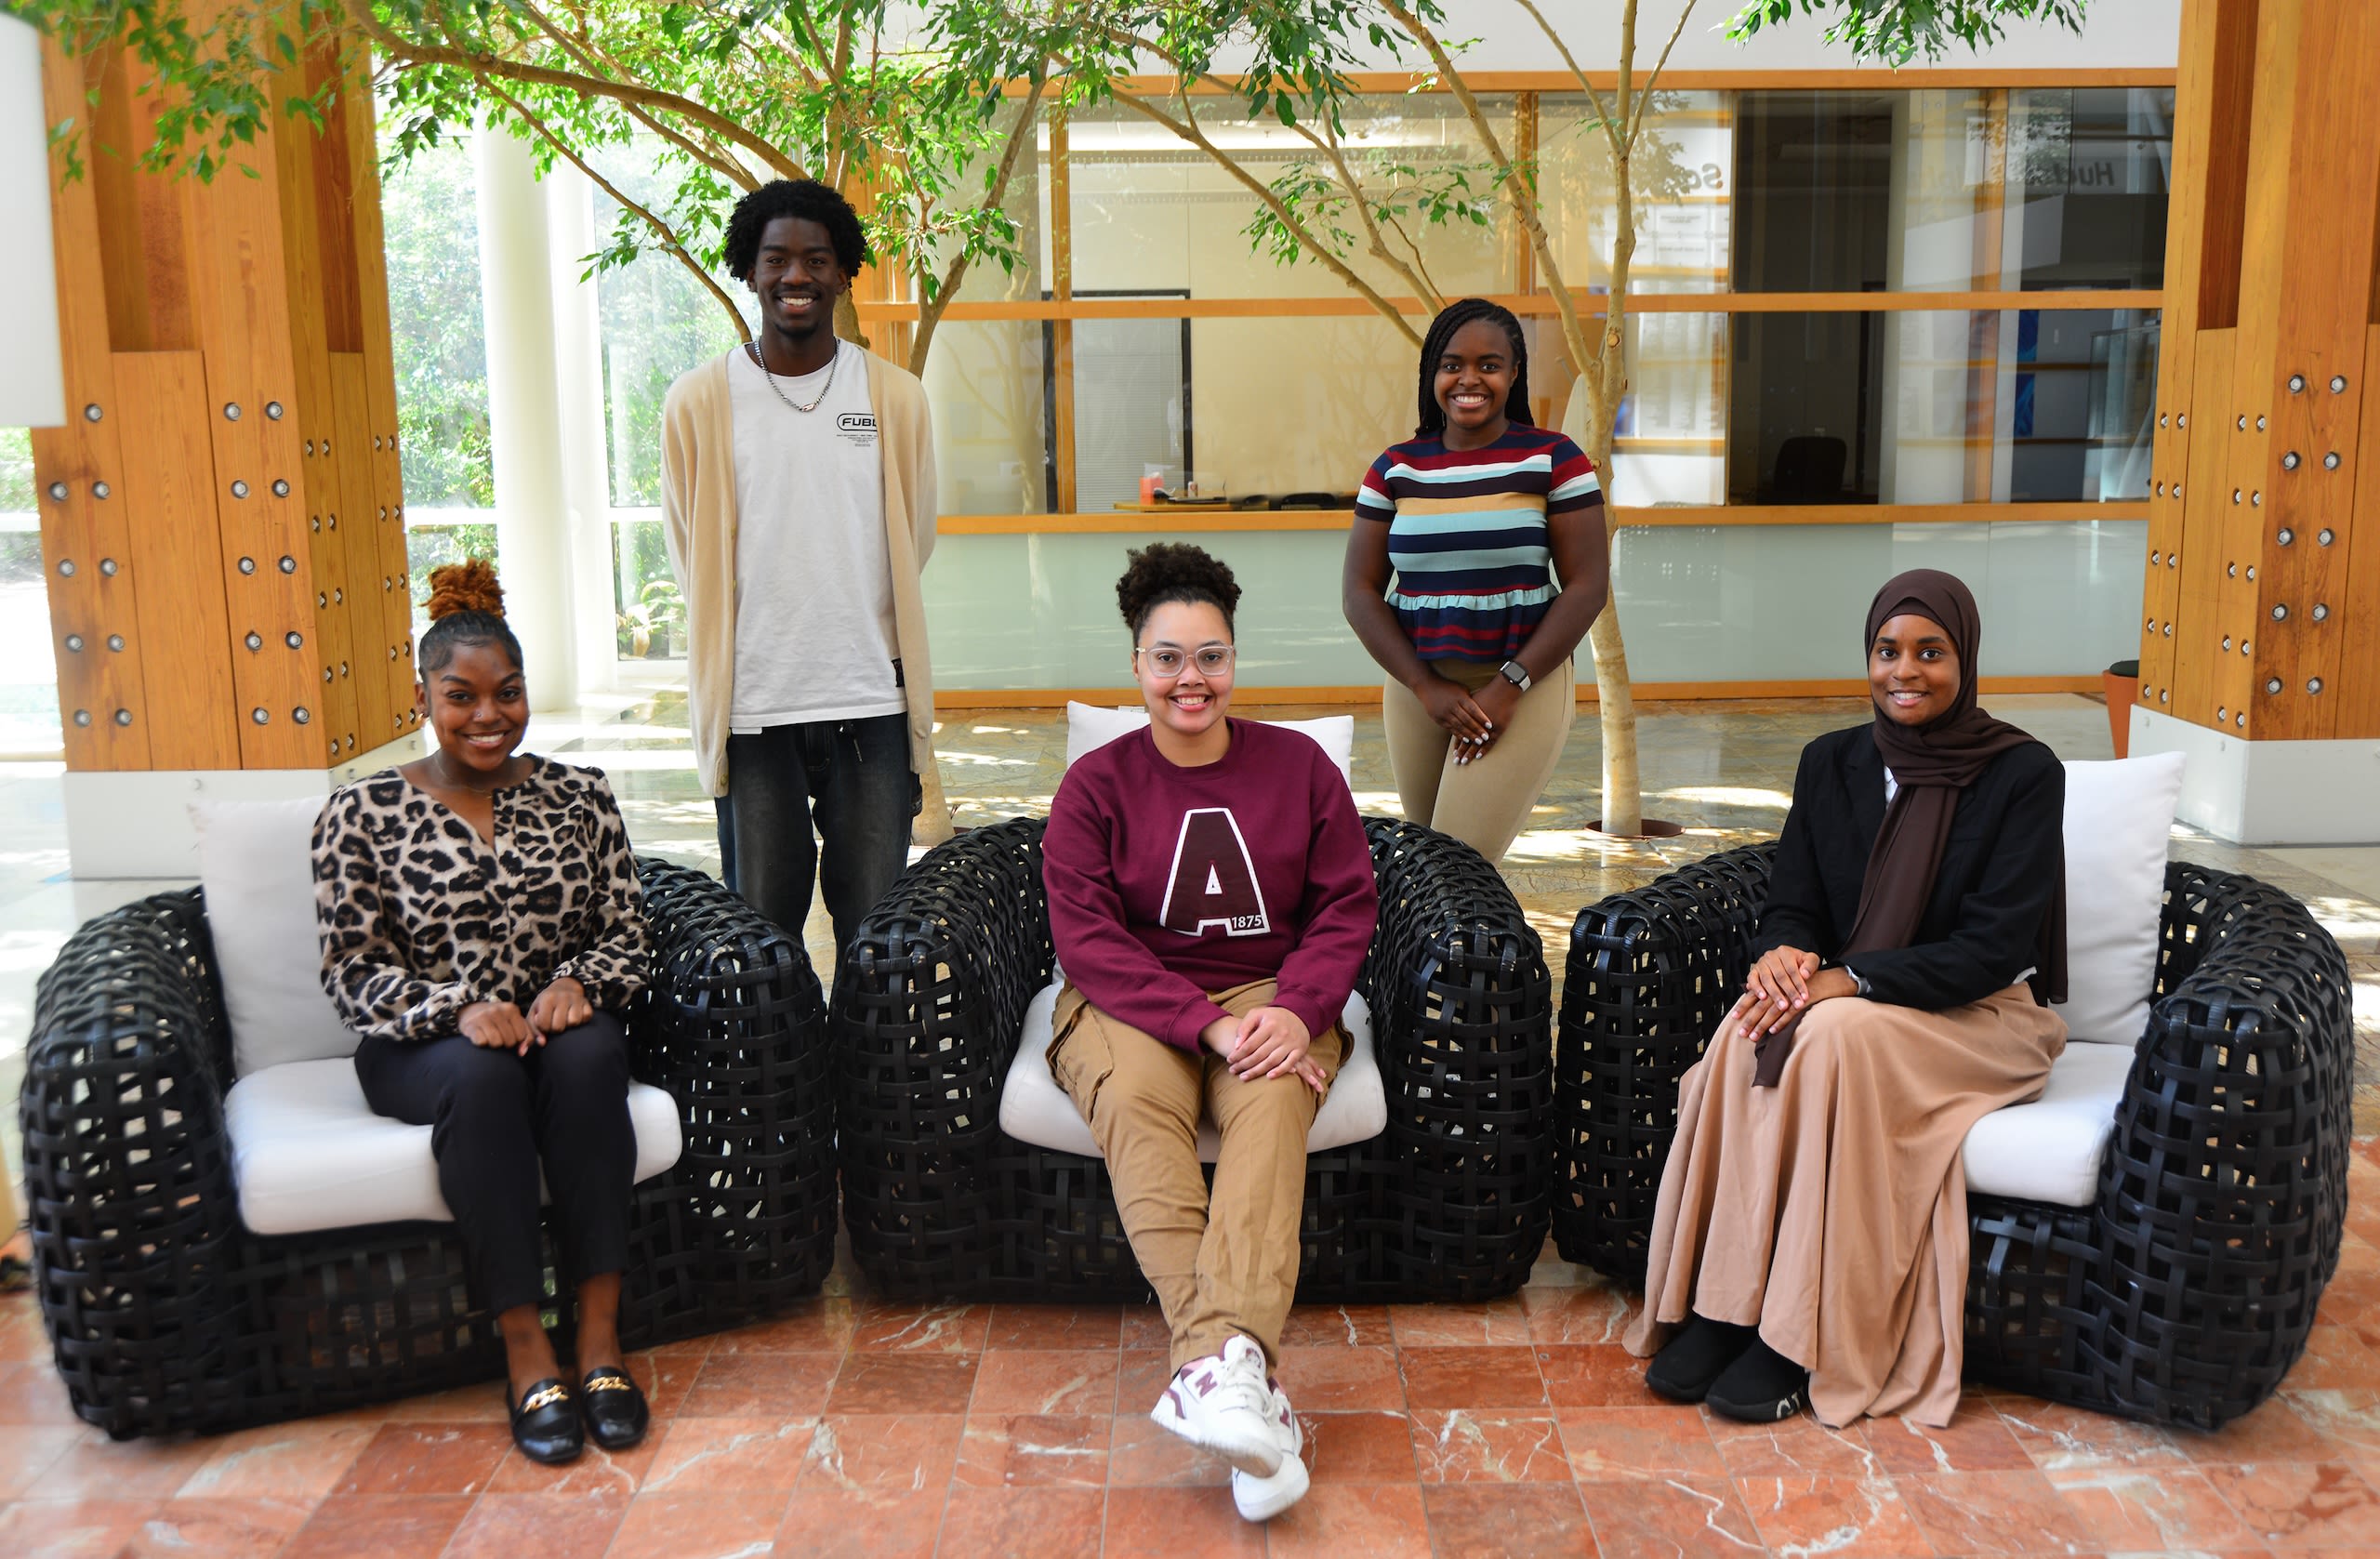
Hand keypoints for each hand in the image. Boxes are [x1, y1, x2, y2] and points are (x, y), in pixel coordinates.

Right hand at [459, 1000, 534, 1052]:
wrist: (472, 1010)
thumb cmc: (499, 1020)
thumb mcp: (515, 1022)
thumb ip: (526, 1036)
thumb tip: (522, 1052)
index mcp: (511, 1009)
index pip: (521, 1036)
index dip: (517, 1040)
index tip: (511, 1034)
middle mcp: (497, 1011)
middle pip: (509, 1041)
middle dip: (506, 1043)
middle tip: (500, 1036)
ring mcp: (482, 1017)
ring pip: (496, 1043)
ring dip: (494, 1044)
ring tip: (491, 1037)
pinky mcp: (470, 1025)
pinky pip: (482, 1042)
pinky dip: (482, 1043)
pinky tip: (481, 1036)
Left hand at [528, 976, 592, 1037]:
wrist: (563, 986)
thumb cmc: (546, 1004)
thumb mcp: (534, 1013)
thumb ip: (533, 1031)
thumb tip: (542, 1044)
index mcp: (547, 998)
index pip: (544, 1025)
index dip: (543, 1028)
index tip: (545, 1022)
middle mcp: (562, 996)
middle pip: (559, 1027)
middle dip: (556, 1028)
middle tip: (555, 1021)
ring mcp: (576, 999)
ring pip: (574, 1022)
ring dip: (569, 1024)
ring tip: (565, 1019)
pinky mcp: (587, 1002)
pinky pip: (587, 1017)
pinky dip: (582, 1019)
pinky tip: (575, 1015)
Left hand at [1227, 1005, 1312, 1081]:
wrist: (1299, 1015)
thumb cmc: (1272, 1017)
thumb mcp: (1257, 1014)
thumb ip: (1244, 1027)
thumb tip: (1237, 1045)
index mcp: (1269, 1025)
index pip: (1250, 1044)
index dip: (1238, 1054)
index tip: (1229, 1060)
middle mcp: (1281, 1034)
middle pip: (1259, 1055)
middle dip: (1244, 1065)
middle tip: (1232, 1071)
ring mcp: (1291, 1043)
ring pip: (1272, 1061)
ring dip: (1256, 1071)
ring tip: (1243, 1077)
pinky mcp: (1300, 1050)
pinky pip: (1289, 1063)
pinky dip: (1279, 1071)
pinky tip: (1268, 1077)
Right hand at [1414, 674, 1491, 744]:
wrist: (1427, 687)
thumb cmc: (1448, 687)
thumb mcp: (1461, 690)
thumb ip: (1469, 701)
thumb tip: (1481, 712)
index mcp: (1460, 697)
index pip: (1473, 709)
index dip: (1482, 718)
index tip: (1491, 726)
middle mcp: (1452, 706)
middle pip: (1467, 720)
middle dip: (1477, 730)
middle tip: (1486, 738)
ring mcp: (1444, 713)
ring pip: (1459, 726)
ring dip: (1469, 735)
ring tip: (1478, 742)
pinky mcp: (1438, 719)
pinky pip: (1451, 729)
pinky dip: (1459, 735)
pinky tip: (1466, 740)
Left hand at [1458, 676, 1521, 764]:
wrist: (1504, 689)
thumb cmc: (1488, 692)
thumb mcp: (1474, 700)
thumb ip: (1467, 710)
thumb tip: (1459, 714)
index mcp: (1469, 717)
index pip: (1461, 733)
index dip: (1457, 743)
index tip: (1453, 752)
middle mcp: (1476, 723)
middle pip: (1466, 740)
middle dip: (1461, 751)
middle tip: (1455, 761)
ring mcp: (1486, 727)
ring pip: (1476, 743)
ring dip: (1470, 753)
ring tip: (1464, 762)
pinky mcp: (1498, 728)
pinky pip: (1489, 742)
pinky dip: (1484, 749)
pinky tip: (1478, 756)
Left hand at [1737, 953, 1857, 1040]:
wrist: (1830, 980)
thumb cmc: (1807, 984)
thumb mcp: (1789, 983)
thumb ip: (1775, 991)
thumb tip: (1758, 1000)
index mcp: (1775, 983)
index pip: (1755, 995)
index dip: (1744, 1006)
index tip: (1734, 1018)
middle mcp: (1781, 988)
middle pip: (1761, 1005)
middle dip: (1750, 1020)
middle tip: (1740, 1033)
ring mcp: (1792, 995)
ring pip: (1773, 1011)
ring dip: (1762, 1025)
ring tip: (1753, 1037)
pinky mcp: (1803, 1000)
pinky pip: (1790, 1013)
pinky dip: (1781, 1022)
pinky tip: (1772, 1031)